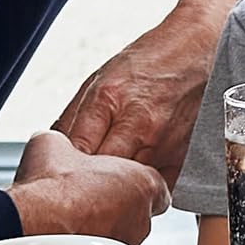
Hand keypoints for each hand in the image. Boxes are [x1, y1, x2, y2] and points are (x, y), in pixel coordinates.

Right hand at [9, 130, 169, 244]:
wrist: (35, 225)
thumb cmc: (52, 187)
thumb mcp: (55, 143)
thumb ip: (66, 143)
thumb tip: (53, 143)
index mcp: (142, 182)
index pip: (152, 183)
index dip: (128, 181)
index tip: (107, 181)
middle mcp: (142, 218)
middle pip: (136, 212)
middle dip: (113, 207)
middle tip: (85, 200)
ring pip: (120, 237)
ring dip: (101, 231)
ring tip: (72, 223)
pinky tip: (66, 243)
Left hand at [53, 0, 233, 185]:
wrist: (196, 49)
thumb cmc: (146, 62)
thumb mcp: (98, 80)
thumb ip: (73, 117)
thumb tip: (48, 151)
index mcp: (108, 99)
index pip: (74, 152)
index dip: (61, 169)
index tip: (56, 177)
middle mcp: (137, 124)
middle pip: (101, 176)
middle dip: (85, 186)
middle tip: (76, 192)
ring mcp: (163, 142)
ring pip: (130, 188)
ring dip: (115, 194)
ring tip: (106, 192)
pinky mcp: (183, 156)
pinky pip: (158, 190)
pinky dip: (144, 193)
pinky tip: (135, 188)